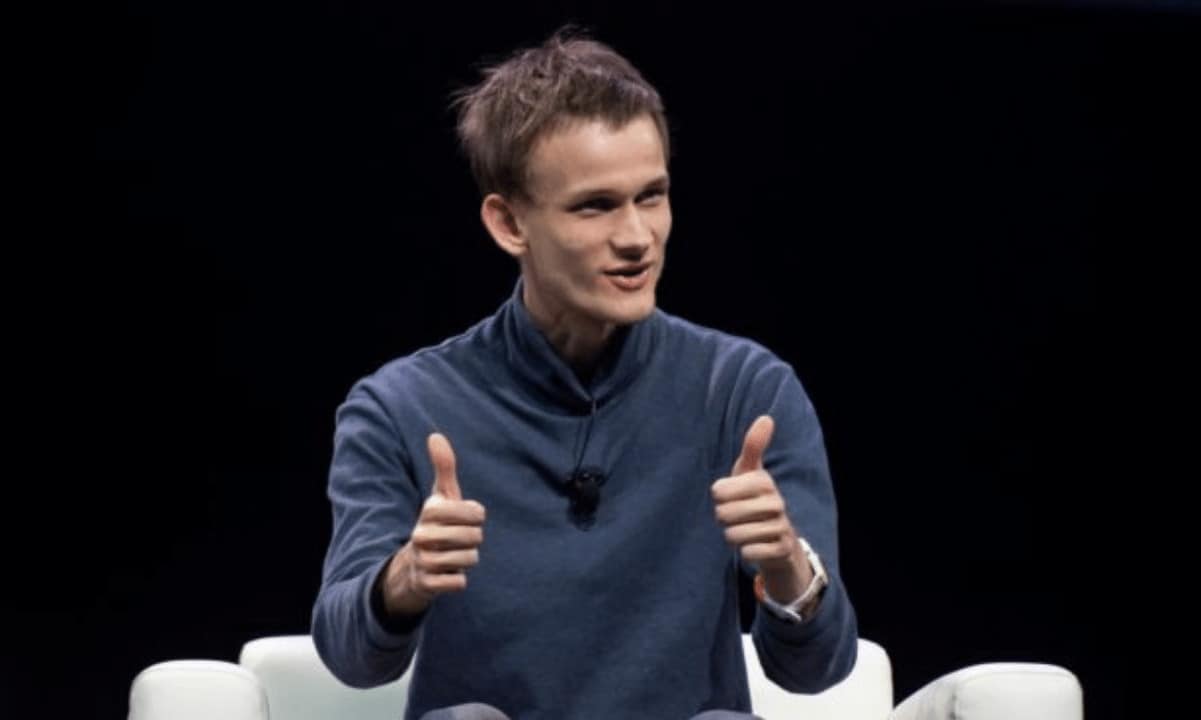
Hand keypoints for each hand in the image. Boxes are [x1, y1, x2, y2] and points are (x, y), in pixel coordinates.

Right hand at [381, 433, 486, 616]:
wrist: (411, 569)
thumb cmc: (435, 526)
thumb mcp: (440, 497)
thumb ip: (443, 468)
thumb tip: (435, 435)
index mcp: (430, 511)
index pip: (475, 512)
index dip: (477, 516)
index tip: (466, 518)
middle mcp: (422, 535)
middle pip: (475, 537)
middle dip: (473, 540)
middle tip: (458, 540)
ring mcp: (423, 561)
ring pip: (469, 560)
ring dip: (467, 560)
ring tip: (452, 556)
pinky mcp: (427, 584)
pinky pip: (459, 582)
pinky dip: (458, 580)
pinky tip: (446, 574)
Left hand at [711, 415, 811, 600]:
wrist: (780, 542)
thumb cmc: (755, 501)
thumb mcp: (750, 472)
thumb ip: (753, 446)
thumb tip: (767, 417)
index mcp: (764, 481)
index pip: (718, 491)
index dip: (719, 497)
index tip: (731, 497)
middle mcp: (776, 502)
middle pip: (723, 514)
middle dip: (724, 519)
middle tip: (738, 517)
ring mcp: (781, 526)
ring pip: (733, 535)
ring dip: (734, 536)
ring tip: (746, 530)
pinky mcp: (782, 549)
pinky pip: (747, 552)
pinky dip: (746, 552)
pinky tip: (756, 546)